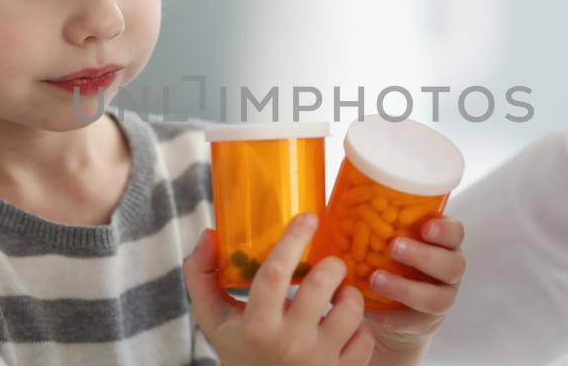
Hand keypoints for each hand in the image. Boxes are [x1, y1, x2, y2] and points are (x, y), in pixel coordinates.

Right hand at [184, 214, 376, 365]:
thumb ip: (202, 277)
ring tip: (338, 297)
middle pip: (322, 284)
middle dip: (333, 264)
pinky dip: (358, 329)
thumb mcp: (215, 321)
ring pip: (351, 308)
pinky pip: (365, 337)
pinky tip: (343, 329)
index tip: (309, 217)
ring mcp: (320, 361)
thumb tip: (208, 233)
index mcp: (256, 327)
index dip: (293, 240)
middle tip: (330, 264)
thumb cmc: (241, 353)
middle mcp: (289, 344)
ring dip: (349, 294)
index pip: (275, 273)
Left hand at [363, 217, 467, 365]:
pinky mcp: (424, 322)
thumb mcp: (384, 240)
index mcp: (441, 244)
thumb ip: (372, 226)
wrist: (389, 306)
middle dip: (423, 255)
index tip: (425, 226)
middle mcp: (447, 271)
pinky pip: (414, 321)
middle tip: (393, 247)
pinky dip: (392, 316)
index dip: (445, 230)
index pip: (455, 233)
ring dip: (406, 288)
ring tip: (375, 279)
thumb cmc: (386, 261)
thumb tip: (332, 211)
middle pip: (452, 264)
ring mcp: (440, 298)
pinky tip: (371, 308)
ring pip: (437, 297)